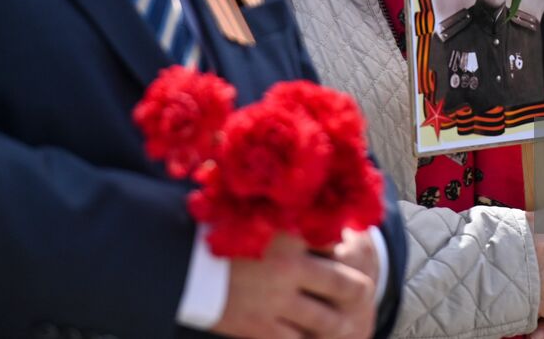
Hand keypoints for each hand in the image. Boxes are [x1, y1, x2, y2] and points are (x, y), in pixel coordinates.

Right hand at [213, 232, 375, 338]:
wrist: (179, 265)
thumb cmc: (217, 234)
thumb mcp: (258, 216)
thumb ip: (290, 218)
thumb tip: (325, 219)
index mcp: (291, 235)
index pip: (336, 244)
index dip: (345, 250)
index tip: (350, 254)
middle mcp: (290, 268)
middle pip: (344, 284)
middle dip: (358, 291)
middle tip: (364, 291)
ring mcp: (277, 301)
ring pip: (326, 320)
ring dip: (340, 323)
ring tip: (348, 324)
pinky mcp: (261, 328)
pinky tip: (313, 338)